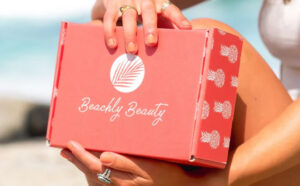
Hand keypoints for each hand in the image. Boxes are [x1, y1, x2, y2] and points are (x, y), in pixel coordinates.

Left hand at [61, 141, 193, 185]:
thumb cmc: (166, 174)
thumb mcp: (148, 166)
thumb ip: (125, 162)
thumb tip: (103, 156)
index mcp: (121, 181)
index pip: (94, 167)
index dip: (81, 156)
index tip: (70, 144)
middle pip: (91, 173)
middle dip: (77, 161)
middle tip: (64, 150)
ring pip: (95, 180)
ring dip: (82, 168)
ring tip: (73, 157)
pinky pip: (102, 184)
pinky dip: (93, 176)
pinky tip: (91, 170)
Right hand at [93, 0, 191, 52]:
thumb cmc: (143, 8)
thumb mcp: (157, 12)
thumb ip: (166, 24)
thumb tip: (181, 43)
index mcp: (158, 3)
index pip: (171, 10)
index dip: (179, 19)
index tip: (187, 29)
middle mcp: (144, 0)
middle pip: (148, 13)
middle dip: (150, 28)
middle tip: (151, 42)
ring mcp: (127, 1)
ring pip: (128, 16)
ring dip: (130, 34)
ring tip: (132, 50)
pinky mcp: (112, 5)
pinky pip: (110, 18)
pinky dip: (110, 32)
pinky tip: (113, 45)